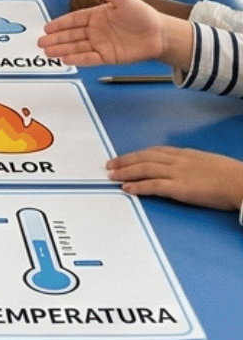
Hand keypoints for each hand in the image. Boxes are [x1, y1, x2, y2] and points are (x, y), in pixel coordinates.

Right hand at [39, 0, 192, 68]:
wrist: (161, 34)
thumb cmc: (144, 15)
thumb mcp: (124, 0)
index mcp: (96, 16)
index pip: (73, 20)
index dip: (60, 24)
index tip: (47, 27)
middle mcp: (95, 31)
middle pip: (71, 35)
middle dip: (56, 39)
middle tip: (41, 43)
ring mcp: (101, 44)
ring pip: (77, 48)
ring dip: (62, 50)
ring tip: (48, 53)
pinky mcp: (108, 57)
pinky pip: (90, 58)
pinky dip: (78, 59)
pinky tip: (66, 59)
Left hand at [108, 146, 242, 211]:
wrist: (242, 182)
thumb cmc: (231, 175)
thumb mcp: (207, 162)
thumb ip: (192, 164)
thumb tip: (185, 169)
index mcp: (184, 154)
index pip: (154, 151)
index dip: (137, 154)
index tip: (125, 157)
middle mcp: (178, 161)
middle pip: (144, 157)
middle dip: (125, 161)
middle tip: (109, 165)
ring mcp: (178, 174)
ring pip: (144, 169)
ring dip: (125, 172)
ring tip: (111, 175)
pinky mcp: (181, 188)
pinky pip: (154, 186)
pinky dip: (138, 186)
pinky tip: (127, 188)